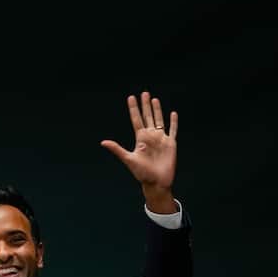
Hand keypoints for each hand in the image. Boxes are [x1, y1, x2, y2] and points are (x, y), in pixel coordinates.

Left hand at [100, 91, 177, 211]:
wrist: (157, 183)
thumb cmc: (142, 173)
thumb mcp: (129, 159)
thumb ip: (117, 149)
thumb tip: (103, 142)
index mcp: (140, 139)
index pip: (136, 120)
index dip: (134, 109)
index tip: (131, 97)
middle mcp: (151, 136)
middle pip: (148, 117)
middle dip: (145, 105)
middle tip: (144, 93)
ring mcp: (161, 139)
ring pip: (159, 120)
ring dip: (157, 110)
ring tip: (154, 99)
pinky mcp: (171, 144)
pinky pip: (173, 130)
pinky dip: (174, 122)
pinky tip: (173, 113)